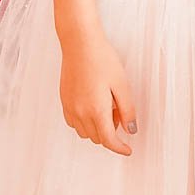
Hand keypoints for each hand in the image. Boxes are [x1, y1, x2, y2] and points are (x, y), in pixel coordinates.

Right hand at [58, 27, 136, 155]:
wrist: (80, 43)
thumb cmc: (102, 60)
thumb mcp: (122, 85)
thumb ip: (128, 110)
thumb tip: (131, 130)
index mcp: (96, 110)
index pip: (108, 140)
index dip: (119, 148)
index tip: (127, 150)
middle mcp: (80, 112)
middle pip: (96, 138)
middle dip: (111, 134)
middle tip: (119, 113)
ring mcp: (69, 107)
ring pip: (84, 132)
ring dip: (97, 128)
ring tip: (106, 106)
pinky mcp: (63, 100)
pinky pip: (73, 122)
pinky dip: (85, 122)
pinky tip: (92, 106)